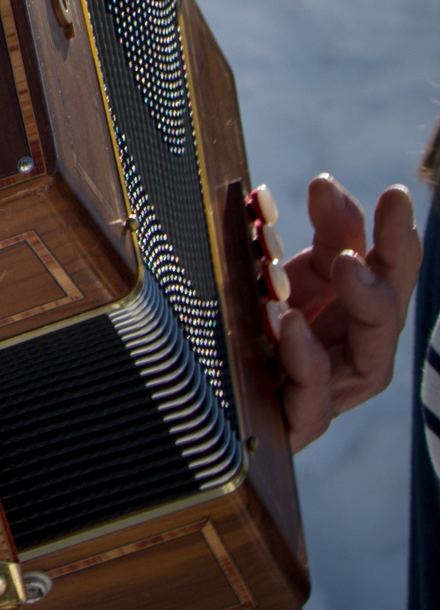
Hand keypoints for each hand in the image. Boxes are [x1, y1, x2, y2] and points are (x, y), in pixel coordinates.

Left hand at [269, 173, 420, 450]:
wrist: (211, 385)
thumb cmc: (262, 322)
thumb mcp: (291, 269)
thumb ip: (320, 232)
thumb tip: (327, 185)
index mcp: (358, 308)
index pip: (390, 270)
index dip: (397, 237)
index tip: (395, 196)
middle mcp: (356, 350)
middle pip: (388, 313)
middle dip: (388, 270)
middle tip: (361, 243)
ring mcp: (334, 390)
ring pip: (368, 364)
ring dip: (361, 310)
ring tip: (344, 268)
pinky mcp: (299, 424)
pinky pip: (313, 405)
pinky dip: (307, 366)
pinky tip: (292, 330)